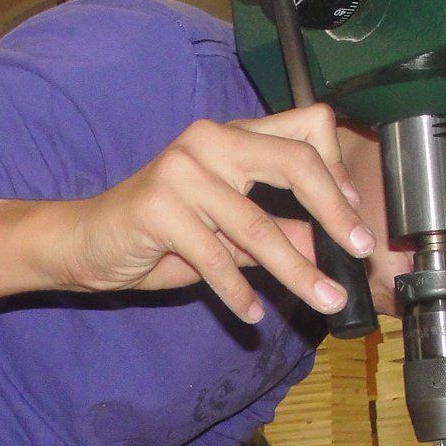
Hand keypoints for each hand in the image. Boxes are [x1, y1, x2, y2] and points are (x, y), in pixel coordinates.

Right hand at [44, 104, 374, 323]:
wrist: (85, 243)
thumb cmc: (157, 236)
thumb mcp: (226, 235)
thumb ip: (274, 234)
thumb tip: (326, 245)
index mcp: (231, 137)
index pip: (304, 129)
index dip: (337, 170)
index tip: (354, 216)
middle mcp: (210, 141)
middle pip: (294, 163)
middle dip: (334, 211)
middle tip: (361, 250)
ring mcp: (182, 170)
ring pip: (258, 226)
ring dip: (296, 271)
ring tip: (325, 299)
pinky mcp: (158, 207)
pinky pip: (215, 257)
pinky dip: (238, 293)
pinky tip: (252, 315)